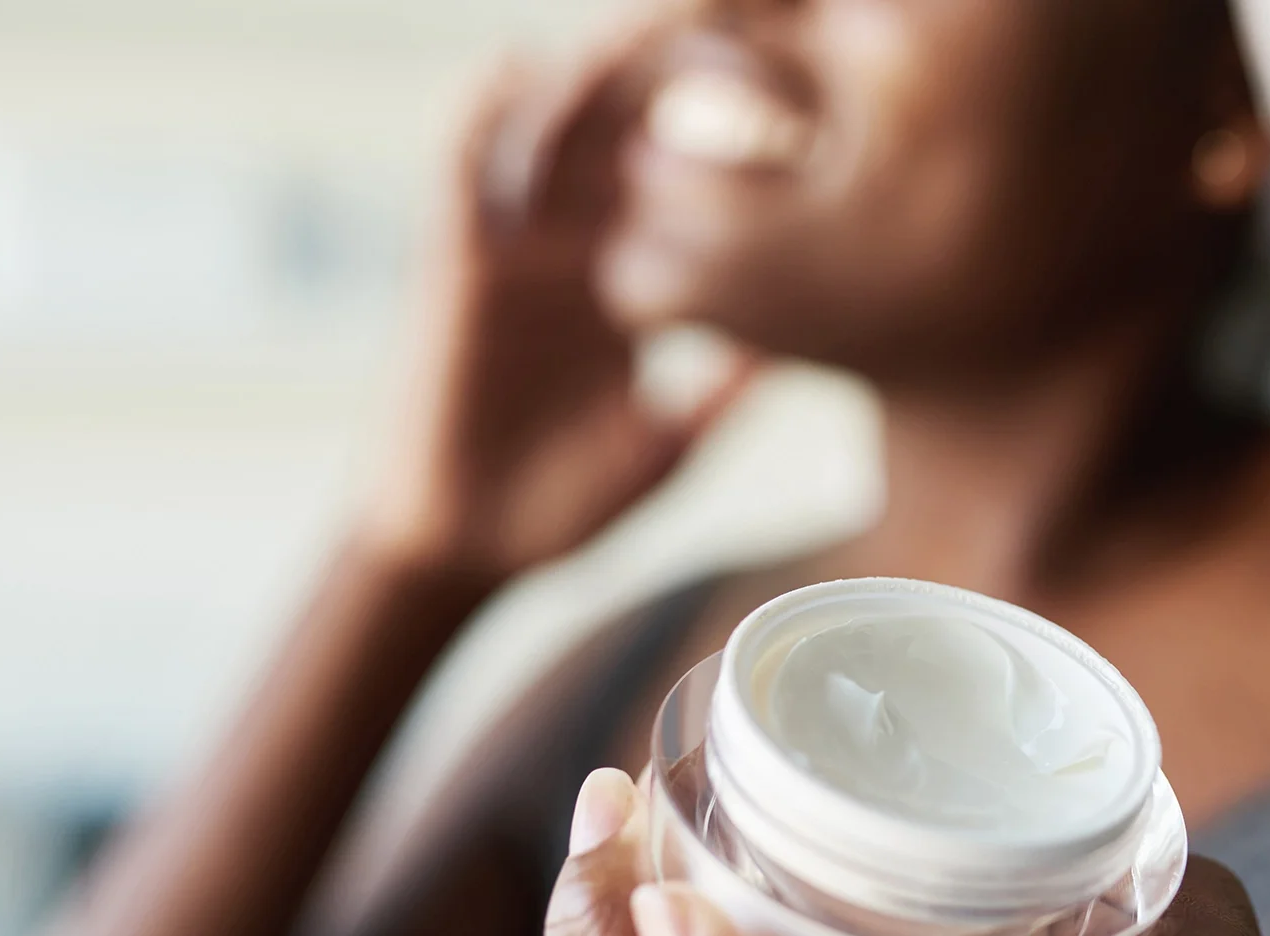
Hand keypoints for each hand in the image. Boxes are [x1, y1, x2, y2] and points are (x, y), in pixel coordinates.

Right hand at [364, 42, 756, 582]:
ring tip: (653, 35)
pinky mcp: (454, 261)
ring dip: (600, 74)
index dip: (743, 139)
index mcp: (634, 281)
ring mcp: (518, 246)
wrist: (464, 550)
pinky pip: (460, 166)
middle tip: (750, 49)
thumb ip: (726, 398)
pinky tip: (524, 67)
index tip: (815, 111)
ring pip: (558, 125)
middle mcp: (578, 246)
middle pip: (633, 126)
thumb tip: (806, 353)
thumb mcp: (669, 447)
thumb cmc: (562, 506)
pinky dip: (484, 111)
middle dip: (684, 74)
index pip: (691, 184)